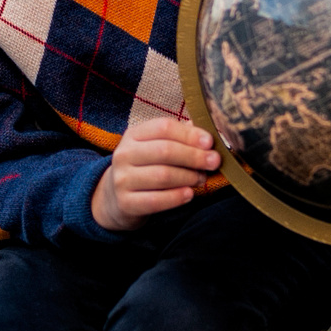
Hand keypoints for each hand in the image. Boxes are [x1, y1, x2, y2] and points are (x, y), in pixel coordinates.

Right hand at [91, 117, 222, 231]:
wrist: (115, 198)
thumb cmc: (144, 168)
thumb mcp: (155, 147)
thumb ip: (178, 138)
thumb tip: (207, 135)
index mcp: (133, 135)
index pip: (163, 127)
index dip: (189, 134)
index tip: (210, 142)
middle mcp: (124, 154)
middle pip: (165, 151)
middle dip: (194, 156)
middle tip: (214, 162)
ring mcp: (122, 179)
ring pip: (163, 176)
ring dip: (188, 177)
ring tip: (201, 179)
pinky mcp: (125, 203)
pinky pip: (156, 200)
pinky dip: (177, 197)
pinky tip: (190, 194)